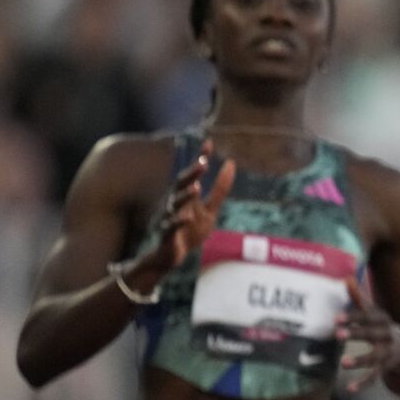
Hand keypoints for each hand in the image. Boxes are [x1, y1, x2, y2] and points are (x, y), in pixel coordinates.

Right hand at [148, 139, 235, 272]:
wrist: (171, 256)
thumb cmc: (190, 230)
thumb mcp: (210, 209)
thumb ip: (220, 189)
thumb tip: (231, 164)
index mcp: (186, 195)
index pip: (194, 173)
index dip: (200, 158)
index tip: (209, 143)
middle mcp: (176, 202)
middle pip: (182, 184)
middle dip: (192, 173)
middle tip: (203, 163)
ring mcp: (170, 217)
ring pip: (176, 204)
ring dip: (185, 194)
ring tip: (196, 187)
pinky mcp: (168, 234)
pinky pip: (172, 226)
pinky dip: (179, 221)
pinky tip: (187, 217)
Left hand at [337, 277, 399, 392]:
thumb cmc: (386, 330)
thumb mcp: (376, 315)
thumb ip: (360, 300)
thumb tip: (347, 278)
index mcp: (385, 320)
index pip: (370, 316)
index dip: (354, 316)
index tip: (336, 318)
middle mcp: (390, 335)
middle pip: (373, 334)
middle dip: (356, 333)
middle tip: (338, 334)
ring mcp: (391, 353)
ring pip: (376, 357)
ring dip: (360, 359)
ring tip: (343, 363)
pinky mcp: (389, 368)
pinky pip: (376, 376)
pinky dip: (364, 383)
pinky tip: (350, 388)